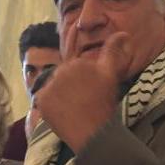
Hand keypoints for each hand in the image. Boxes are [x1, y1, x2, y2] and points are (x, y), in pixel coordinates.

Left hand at [35, 32, 130, 152]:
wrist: (93, 132)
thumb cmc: (104, 103)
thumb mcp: (111, 75)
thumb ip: (113, 52)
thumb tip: (123, 33)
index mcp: (76, 63)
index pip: (76, 68)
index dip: (84, 81)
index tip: (91, 92)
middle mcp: (59, 71)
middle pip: (63, 77)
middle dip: (71, 86)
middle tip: (83, 102)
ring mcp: (48, 86)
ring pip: (54, 88)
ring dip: (61, 95)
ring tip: (73, 108)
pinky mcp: (41, 101)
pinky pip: (43, 100)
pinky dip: (50, 105)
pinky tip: (62, 112)